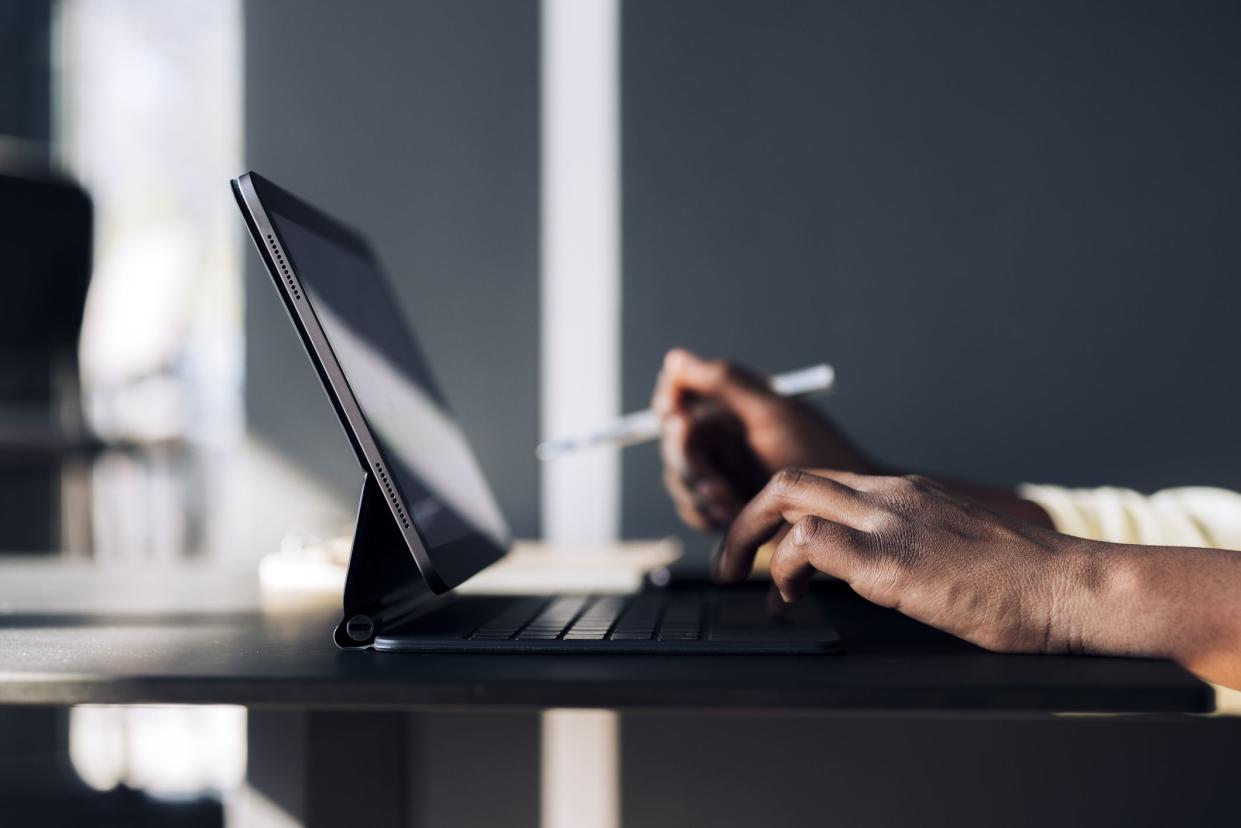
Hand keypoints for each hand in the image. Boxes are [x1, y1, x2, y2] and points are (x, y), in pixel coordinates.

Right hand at [652, 349, 874, 530]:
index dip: (670, 409)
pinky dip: (705, 513)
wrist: (845, 510)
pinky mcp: (724, 508)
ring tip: (729, 498)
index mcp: (730, 408)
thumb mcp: (773, 412)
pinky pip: (693, 510)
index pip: (677, 400)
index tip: (680, 418)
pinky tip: (731, 514)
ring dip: (698, 491)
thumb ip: (724, 381)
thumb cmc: (821, 454)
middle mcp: (721, 439)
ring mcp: (721, 474)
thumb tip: (676, 359)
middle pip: (673, 444)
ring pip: (679, 480)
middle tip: (710, 473)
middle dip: (687, 461)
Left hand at [713, 468, 1088, 653]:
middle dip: (743, 519)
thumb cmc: (1026, 580)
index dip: (779, 512)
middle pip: (789, 480)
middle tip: (727, 563)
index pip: (821, 482)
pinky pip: (810, 544)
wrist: (1072, 586)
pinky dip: (783, 569)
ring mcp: (889, 522)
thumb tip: (878, 572)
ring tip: (744, 584)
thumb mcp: (955, 546)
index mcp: (906, 492)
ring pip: (788, 498)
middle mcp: (891, 495)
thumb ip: (912, 544)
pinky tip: (789, 600)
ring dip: (749, 542)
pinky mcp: (891, 561)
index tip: (762, 547)